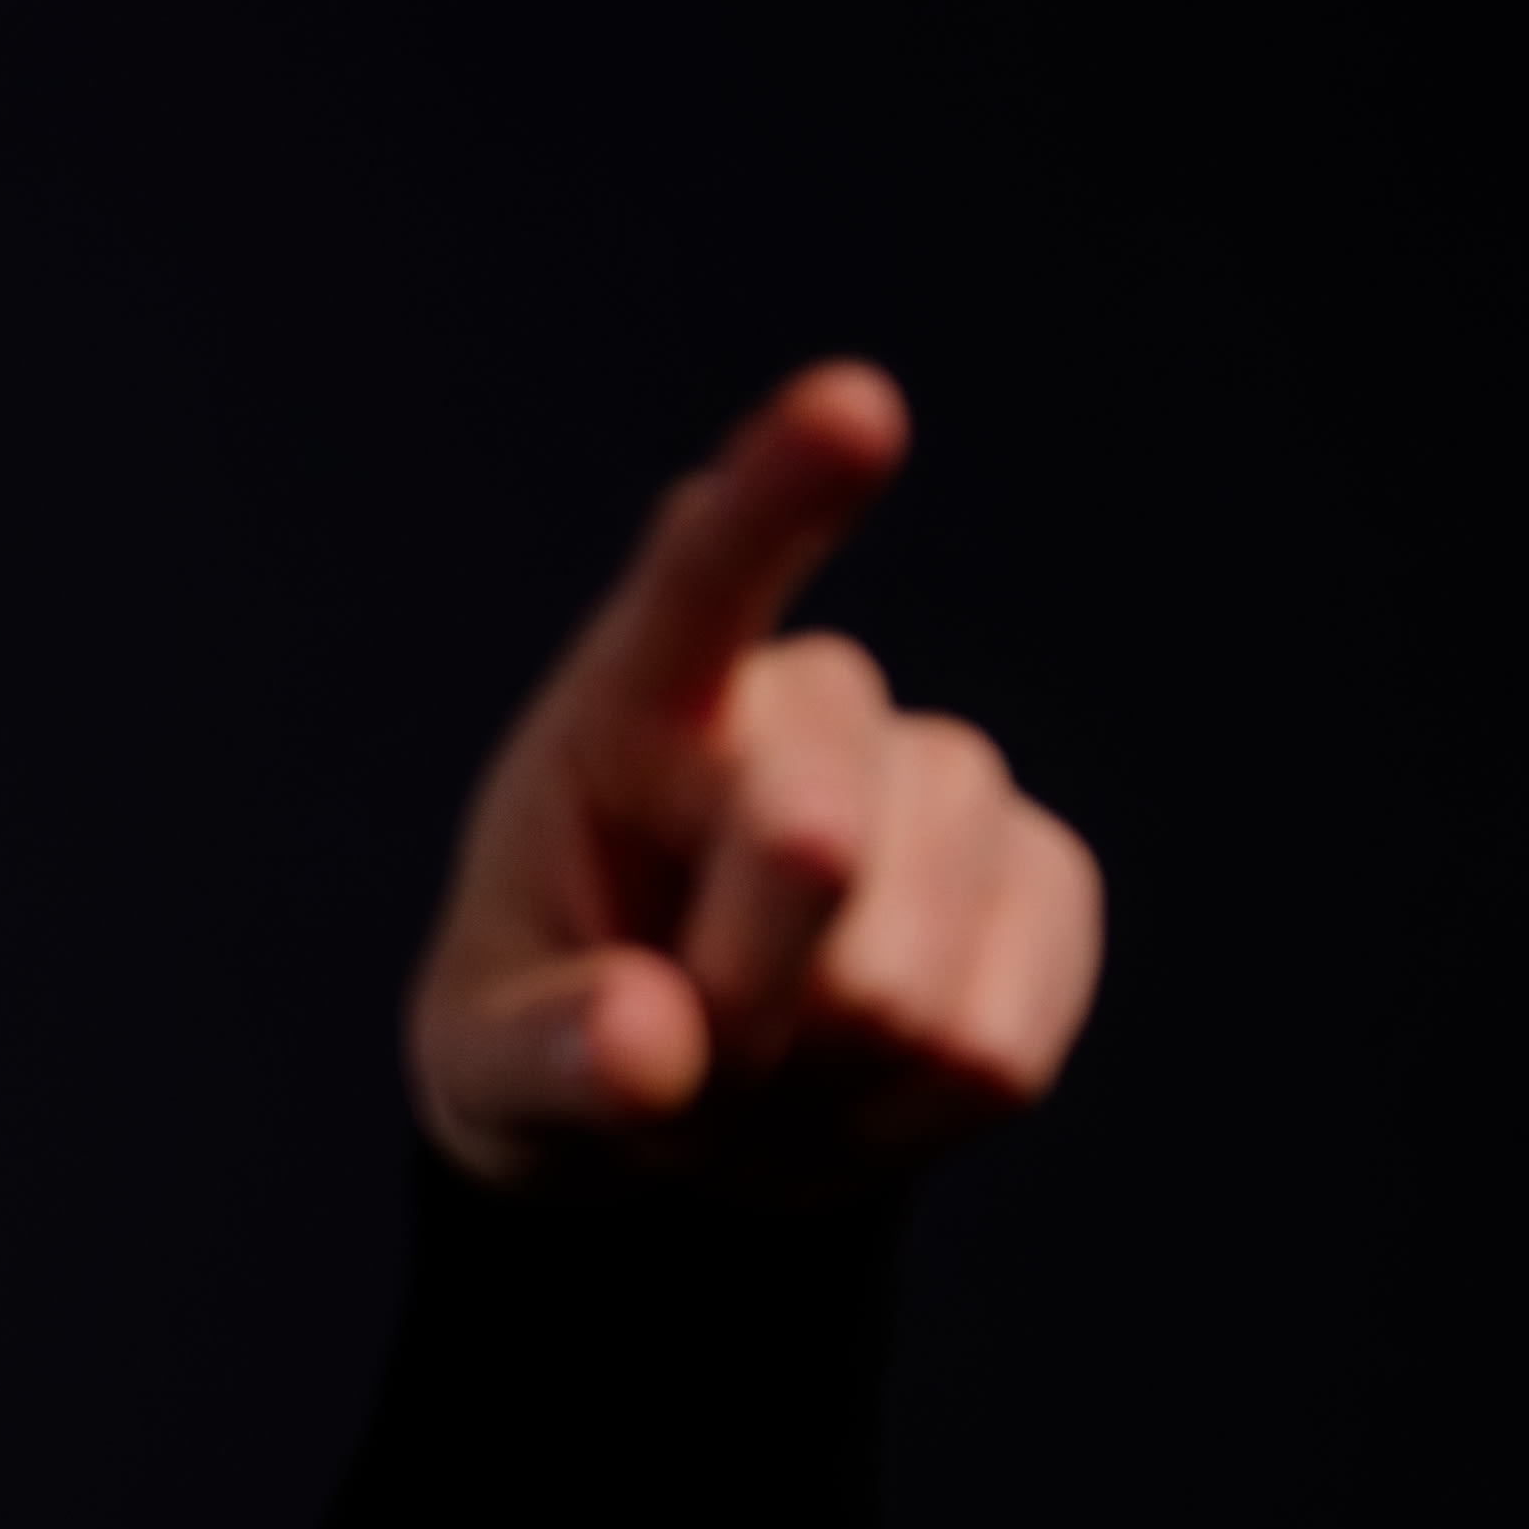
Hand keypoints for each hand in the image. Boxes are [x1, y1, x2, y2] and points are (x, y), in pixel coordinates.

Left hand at [408, 360, 1102, 1196]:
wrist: (688, 1103)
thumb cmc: (561, 1033)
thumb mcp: (485, 1068)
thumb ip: (540, 1056)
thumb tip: (650, 1046)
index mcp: (640, 702)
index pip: (705, 580)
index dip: (782, 494)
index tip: (855, 410)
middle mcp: (811, 707)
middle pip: (811, 851)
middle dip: (736, 1000)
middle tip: (674, 1046)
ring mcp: (946, 782)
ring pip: (907, 986)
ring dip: (815, 1075)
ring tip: (763, 1057)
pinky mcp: (1043, 885)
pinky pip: (994, 1049)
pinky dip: (903, 1118)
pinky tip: (854, 1081)